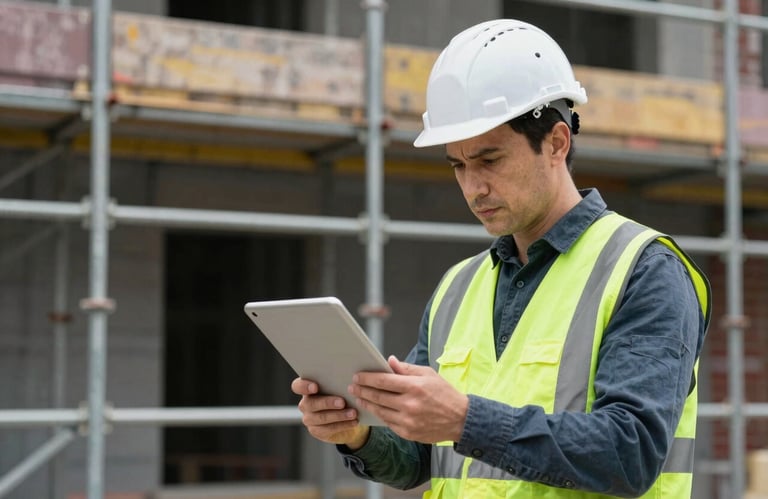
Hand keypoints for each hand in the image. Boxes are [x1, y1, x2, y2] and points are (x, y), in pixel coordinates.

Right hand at [291, 377, 369, 448]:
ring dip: (339, 415)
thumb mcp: (340, 386)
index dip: (304, 386)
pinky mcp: (316, 430)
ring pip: (321, 417)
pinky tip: (354, 421)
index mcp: (307, 388)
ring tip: (353, 413)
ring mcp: (309, 418)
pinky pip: (328, 429)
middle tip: (342, 402)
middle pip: (310, 403)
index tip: (315, 387)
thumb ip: (338, 381)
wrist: (346, 416)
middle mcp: (305, 403)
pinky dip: (343, 425)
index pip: (297, 386)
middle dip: (327, 402)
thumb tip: (349, 379)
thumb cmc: (342, 394)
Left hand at [349, 355, 468, 443]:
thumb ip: (406, 369)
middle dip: (363, 390)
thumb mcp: (428, 374)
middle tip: (353, 386)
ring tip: (359, 397)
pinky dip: (379, 415)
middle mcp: (410, 404)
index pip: (384, 381)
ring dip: (367, 403)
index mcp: (415, 386)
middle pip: (378, 396)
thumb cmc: (444, 393)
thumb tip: (388, 361)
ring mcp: (408, 421)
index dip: (368, 378)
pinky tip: (373, 409)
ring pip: (380, 411)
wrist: (460, 419)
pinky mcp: (408, 433)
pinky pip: (388, 423)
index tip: (358, 376)